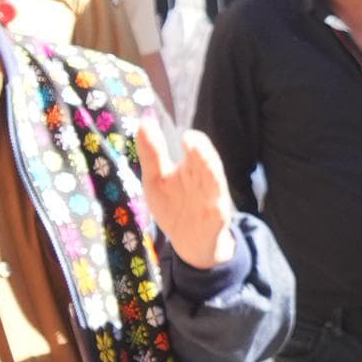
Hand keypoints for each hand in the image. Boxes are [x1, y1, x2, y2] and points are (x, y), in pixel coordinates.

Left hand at [139, 120, 237, 269]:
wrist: (191, 241)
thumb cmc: (174, 204)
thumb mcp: (156, 179)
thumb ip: (152, 152)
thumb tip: (144, 120)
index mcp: (193, 166)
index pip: (195, 150)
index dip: (193, 143)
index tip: (185, 134)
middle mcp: (205, 178)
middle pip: (207, 163)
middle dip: (202, 152)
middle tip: (191, 139)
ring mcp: (212, 198)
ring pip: (215, 183)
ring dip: (210, 172)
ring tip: (202, 162)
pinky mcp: (217, 218)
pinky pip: (218, 211)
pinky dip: (215, 204)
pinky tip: (214, 200)